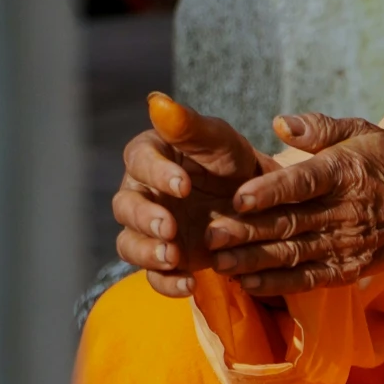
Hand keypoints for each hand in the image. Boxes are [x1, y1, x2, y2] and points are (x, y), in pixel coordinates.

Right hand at [113, 92, 264, 297]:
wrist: (256, 204)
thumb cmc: (232, 161)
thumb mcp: (219, 140)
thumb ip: (189, 125)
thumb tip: (156, 100)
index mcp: (149, 155)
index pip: (139, 161)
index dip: (157, 174)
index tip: (184, 185)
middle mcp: (140, 192)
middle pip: (126, 207)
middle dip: (146, 219)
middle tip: (171, 228)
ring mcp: (149, 229)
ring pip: (130, 243)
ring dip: (148, 252)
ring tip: (174, 257)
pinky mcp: (164, 259)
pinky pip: (153, 275)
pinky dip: (167, 282)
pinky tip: (189, 284)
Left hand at [206, 112, 383, 293]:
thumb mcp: (365, 131)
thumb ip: (320, 127)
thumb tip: (278, 123)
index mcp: (345, 172)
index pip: (303, 183)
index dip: (270, 191)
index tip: (239, 198)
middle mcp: (343, 211)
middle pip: (289, 223)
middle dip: (247, 232)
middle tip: (210, 235)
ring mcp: (345, 243)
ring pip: (293, 254)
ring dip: (254, 260)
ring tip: (218, 263)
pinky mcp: (347, 268)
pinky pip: (308, 279)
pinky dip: (278, 284)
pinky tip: (247, 283)